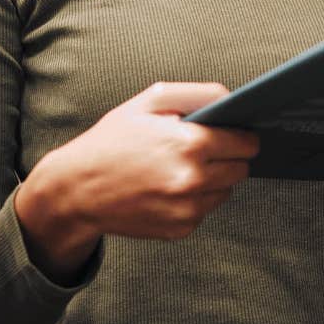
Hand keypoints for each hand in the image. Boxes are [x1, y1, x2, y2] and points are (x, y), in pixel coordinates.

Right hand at [18, 82, 260, 277]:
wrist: (76, 190)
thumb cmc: (112, 141)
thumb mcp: (149, 101)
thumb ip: (197, 93)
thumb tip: (233, 99)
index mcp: (190, 143)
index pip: (246, 143)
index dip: (243, 136)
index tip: (237, 133)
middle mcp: (193, 180)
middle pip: (242, 169)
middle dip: (230, 157)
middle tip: (205, 150)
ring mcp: (187, 208)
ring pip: (226, 191)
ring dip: (213, 180)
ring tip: (180, 168)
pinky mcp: (180, 229)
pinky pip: (205, 210)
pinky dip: (195, 200)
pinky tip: (168, 189)